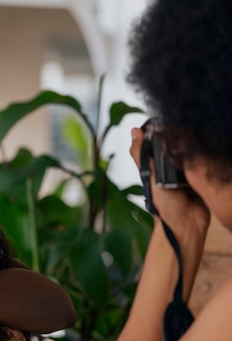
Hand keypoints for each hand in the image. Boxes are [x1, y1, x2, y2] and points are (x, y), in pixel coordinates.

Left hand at [130, 127, 209, 241]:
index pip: (161, 141)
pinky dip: (206, 159)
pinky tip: (207, 152)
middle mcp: (172, 166)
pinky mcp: (202, 177)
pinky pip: (205, 164)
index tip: (171, 116)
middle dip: (183, 138)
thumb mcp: (149, 176)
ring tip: (199, 137)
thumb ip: (141, 155)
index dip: (165, 129)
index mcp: (157, 165)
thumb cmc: (163, 205)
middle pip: (179, 145)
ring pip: (192, 153)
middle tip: (189, 126)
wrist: (186, 224)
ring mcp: (189, 172)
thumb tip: (134, 131)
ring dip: (195, 149)